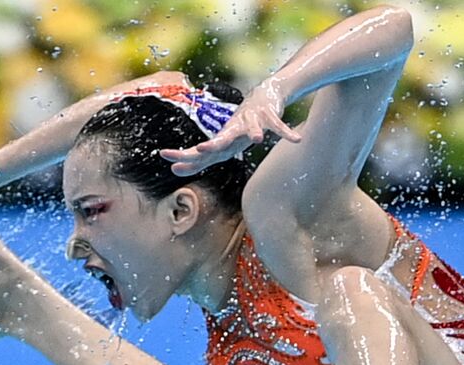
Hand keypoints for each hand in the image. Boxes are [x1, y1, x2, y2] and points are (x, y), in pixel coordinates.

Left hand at [157, 81, 301, 176]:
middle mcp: (234, 130)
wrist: (265, 94)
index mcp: (224, 140)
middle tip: (200, 148)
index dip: (188, 158)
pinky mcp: (269, 115)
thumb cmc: (242, 123)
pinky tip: (296, 139)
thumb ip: (203, 158)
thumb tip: (174, 170)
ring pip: (250, 129)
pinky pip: (278, 125)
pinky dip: (286, 132)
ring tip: (257, 140)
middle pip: (221, 141)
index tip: (167, 159)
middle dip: (212, 145)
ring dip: (253, 133)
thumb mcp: (224, 142)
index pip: (201, 153)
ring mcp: (251, 121)